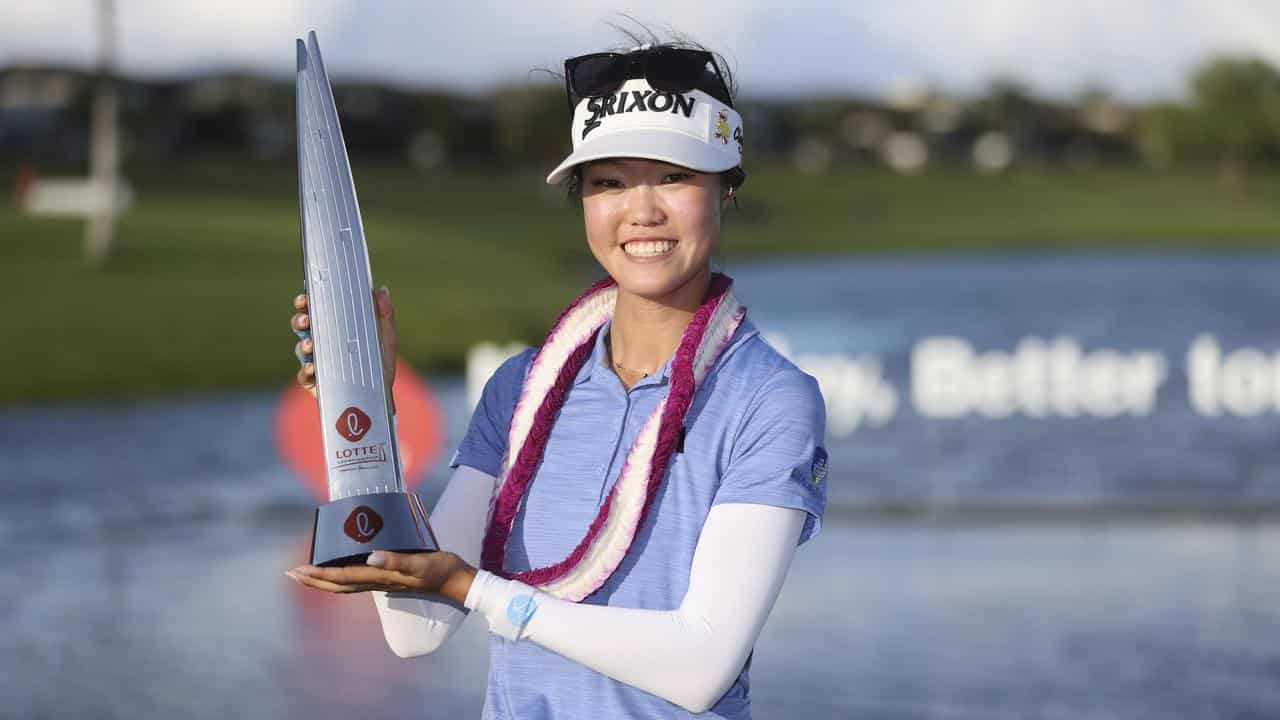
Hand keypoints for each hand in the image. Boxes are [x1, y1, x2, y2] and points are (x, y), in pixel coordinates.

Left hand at [286, 550, 476, 605]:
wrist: (455, 580)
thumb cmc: (439, 569)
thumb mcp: (420, 562)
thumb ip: (397, 559)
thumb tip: (371, 556)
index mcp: (380, 576)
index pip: (342, 578)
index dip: (319, 574)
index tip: (299, 570)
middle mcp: (376, 581)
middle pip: (337, 585)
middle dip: (313, 580)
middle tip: (291, 573)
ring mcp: (381, 580)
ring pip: (344, 583)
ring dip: (323, 579)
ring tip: (307, 572)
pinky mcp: (388, 576)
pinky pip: (356, 578)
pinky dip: (340, 575)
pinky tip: (338, 567)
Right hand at [291, 286, 397, 398]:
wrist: (381, 396)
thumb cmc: (381, 365)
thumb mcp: (386, 339)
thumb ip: (385, 315)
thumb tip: (382, 290)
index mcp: (335, 328)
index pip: (317, 311)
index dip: (307, 302)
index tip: (305, 297)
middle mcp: (322, 344)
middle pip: (303, 327)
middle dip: (300, 320)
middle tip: (305, 319)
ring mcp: (317, 363)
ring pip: (302, 349)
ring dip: (303, 345)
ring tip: (311, 344)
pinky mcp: (315, 382)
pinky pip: (304, 375)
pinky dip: (306, 370)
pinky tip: (312, 367)